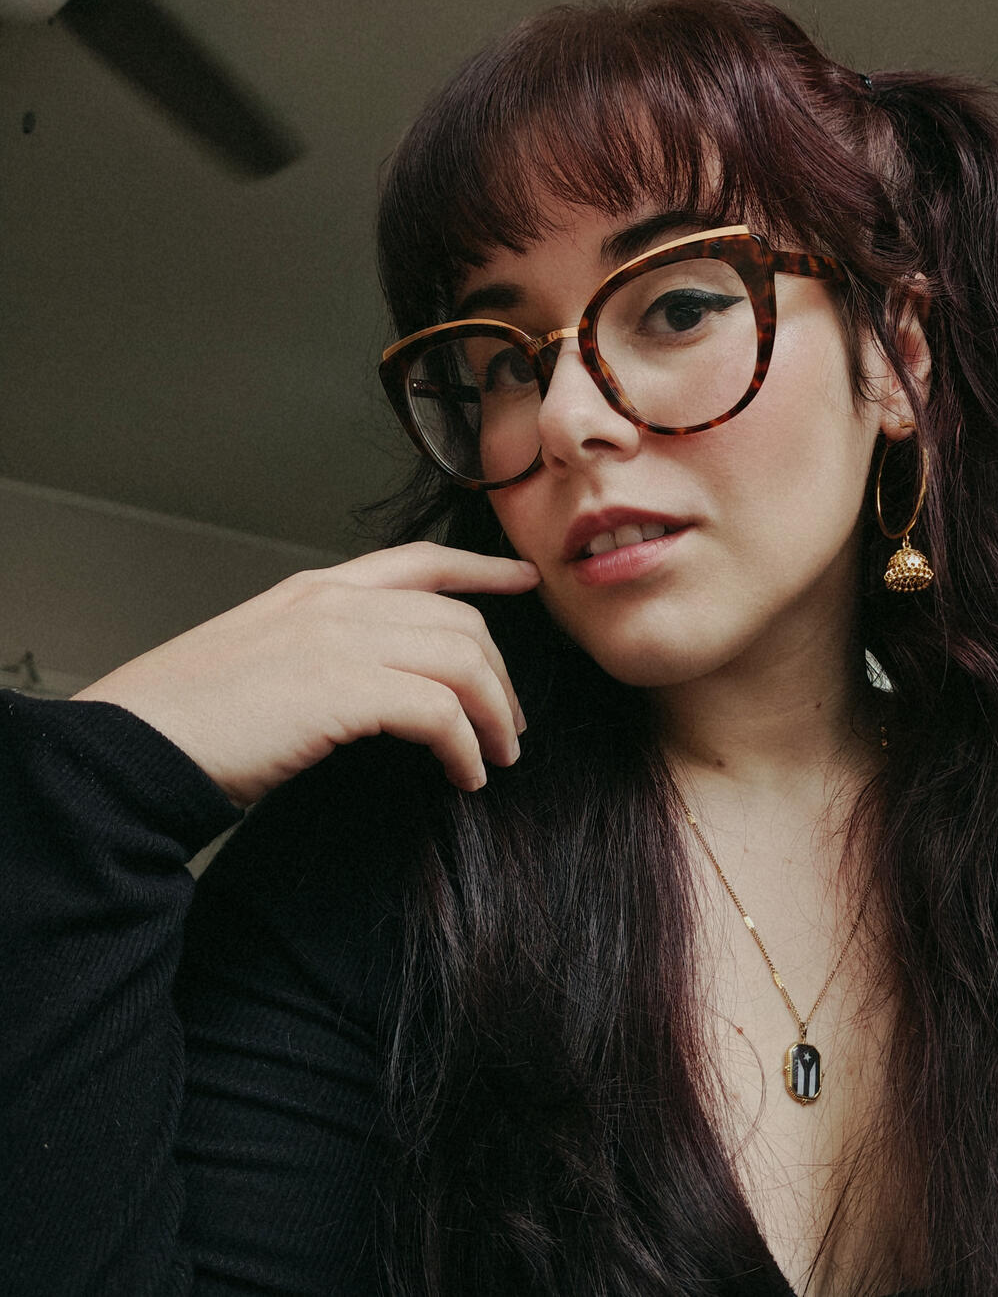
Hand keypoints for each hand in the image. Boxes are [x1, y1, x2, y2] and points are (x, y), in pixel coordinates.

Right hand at [72, 542, 539, 807]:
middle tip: (511, 727)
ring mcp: (338, 639)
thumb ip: (325, 652)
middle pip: (459, 619)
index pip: (421, 561)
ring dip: (493, 716)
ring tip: (495, 760)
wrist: (129, 749)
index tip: (526, 583)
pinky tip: (463, 778)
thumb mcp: (264, 660)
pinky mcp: (342, 688)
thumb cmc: (191, 720)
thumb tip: (386, 687)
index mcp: (315, 590)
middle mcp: (334, 602)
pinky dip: (465, 748)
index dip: (484, 570)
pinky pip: (440, 711)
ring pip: (463, 660)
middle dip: (500, 675)